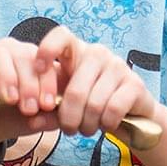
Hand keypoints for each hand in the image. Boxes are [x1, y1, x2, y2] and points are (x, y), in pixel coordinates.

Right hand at [0, 38, 60, 143]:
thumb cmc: (14, 116)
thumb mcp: (36, 119)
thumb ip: (52, 117)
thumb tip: (59, 116)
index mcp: (35, 59)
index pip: (46, 62)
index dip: (48, 82)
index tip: (48, 105)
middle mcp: (12, 50)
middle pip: (24, 55)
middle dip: (29, 84)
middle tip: (29, 108)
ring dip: (7, 76)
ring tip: (10, 99)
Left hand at [36, 26, 157, 135]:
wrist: (132, 113)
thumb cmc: (92, 103)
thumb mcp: (67, 104)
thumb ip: (48, 111)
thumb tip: (31, 120)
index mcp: (77, 52)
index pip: (61, 35)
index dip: (47, 50)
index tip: (38, 70)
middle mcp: (97, 53)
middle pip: (75, 91)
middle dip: (69, 119)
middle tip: (69, 130)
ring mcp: (118, 66)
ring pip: (93, 104)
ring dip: (87, 125)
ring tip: (87, 129)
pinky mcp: (134, 84)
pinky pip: (112, 110)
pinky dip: (106, 125)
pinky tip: (106, 125)